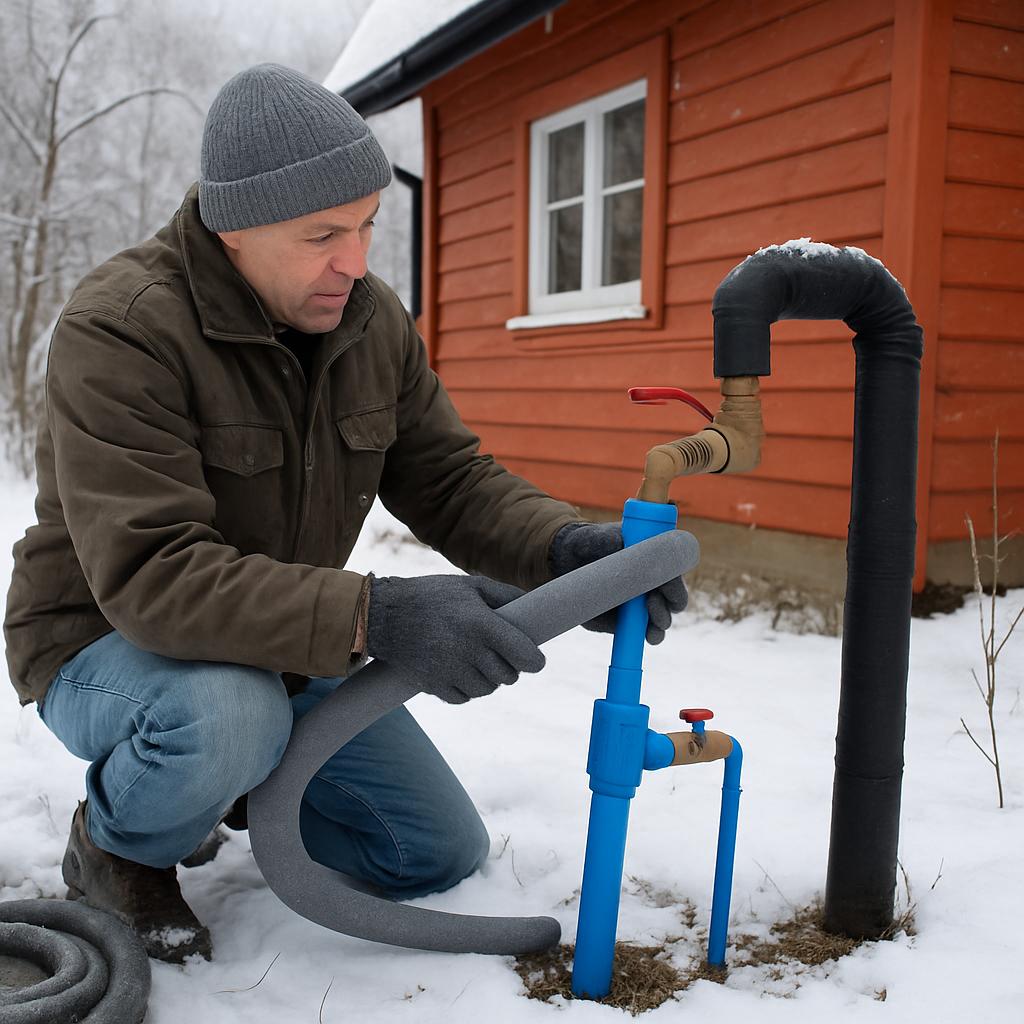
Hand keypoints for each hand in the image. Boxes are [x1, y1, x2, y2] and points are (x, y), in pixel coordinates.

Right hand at [366, 574, 544, 703]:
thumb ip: (505, 595)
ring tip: (477, 659)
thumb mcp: (470, 585)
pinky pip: (464, 698)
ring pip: (488, 689)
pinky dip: (467, 688)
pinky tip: (459, 670)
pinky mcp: (434, 686)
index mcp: (481, 625)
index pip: (525, 656)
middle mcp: (468, 651)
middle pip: (508, 676)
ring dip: (489, 678)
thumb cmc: (431, 596)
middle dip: (510, 666)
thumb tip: (533, 606)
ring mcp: (450, 672)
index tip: (535, 660)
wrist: (383, 616)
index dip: (535, 660)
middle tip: (499, 652)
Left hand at [549, 522, 687, 642]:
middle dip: (671, 601)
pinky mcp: (627, 621)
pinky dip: (650, 636)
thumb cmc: (588, 543)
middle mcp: (653, 583)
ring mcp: (641, 605)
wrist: (567, 561)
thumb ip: (608, 539)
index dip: (674, 579)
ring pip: (663, 618)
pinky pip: (644, 632)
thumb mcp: (596, 538)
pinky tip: (647, 637)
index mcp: (654, 560)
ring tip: (650, 619)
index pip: (675, 572)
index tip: (666, 583)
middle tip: (652, 600)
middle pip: (675, 599)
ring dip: (661, 620)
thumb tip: (619, 543)